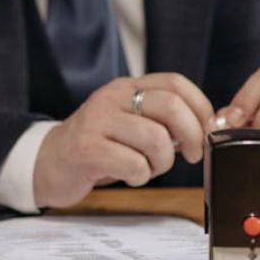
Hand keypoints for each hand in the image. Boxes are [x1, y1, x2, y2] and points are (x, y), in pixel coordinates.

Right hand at [33, 73, 215, 207]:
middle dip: (192, 136)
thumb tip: (210, 127)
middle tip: (191, 156)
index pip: (175, 83)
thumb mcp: (130, 124)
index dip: (201, 108)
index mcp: (126, 87)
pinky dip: (141, 177)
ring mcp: (97, 121)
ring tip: (149, 167)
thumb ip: (164, 120)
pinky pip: (134, 164)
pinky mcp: (87, 149)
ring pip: (156, 139)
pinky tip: (128, 175)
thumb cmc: (99, 147)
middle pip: (170, 106)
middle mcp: (111, 97)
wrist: (49, 162)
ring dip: (163, 162)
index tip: (206, 133)